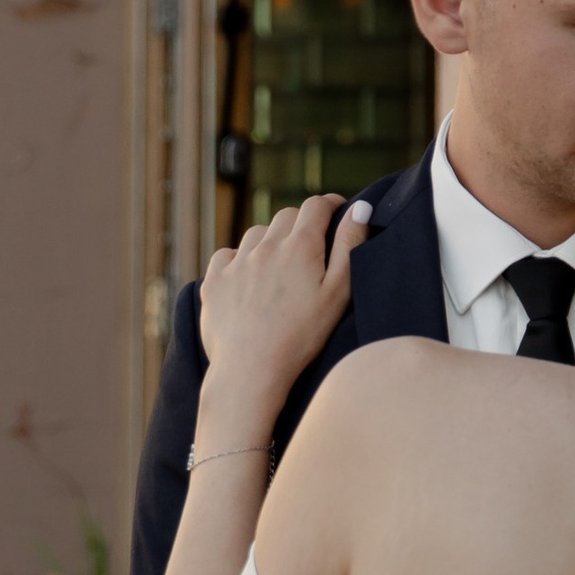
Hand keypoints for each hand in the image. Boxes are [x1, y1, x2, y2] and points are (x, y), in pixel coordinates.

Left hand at [195, 194, 370, 431]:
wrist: (251, 370)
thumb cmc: (302, 337)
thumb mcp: (338, 293)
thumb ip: (349, 245)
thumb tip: (359, 207)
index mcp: (299, 246)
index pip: (316, 206)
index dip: (330, 204)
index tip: (337, 210)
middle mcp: (265, 246)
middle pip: (286, 216)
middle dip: (301, 222)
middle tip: (311, 244)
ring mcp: (236, 262)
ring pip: (256, 234)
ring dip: (270, 240)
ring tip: (279, 265)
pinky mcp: (214, 281)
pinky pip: (227, 255)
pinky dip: (239, 260)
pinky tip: (248, 279)